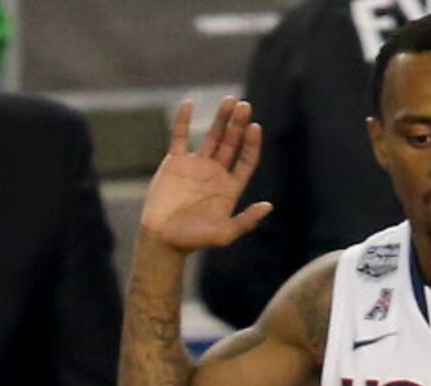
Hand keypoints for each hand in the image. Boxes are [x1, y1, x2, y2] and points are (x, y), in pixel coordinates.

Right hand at [140, 96, 272, 253]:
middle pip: (231, 143)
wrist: (161, 240)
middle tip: (244, 106)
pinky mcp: (175, 162)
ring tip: (229, 101)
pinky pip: (180, 136)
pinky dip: (183, 120)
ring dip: (221, 118)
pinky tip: (189, 103)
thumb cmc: (193, 240)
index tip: (254, 127)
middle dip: (238, 125)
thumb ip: (246, 221)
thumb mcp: (224, 234)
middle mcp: (215, 173)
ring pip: (211, 136)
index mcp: (229, 188)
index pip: (246, 160)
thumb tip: (268, 206)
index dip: (252, 144)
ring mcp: (195, 165)